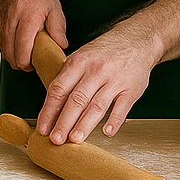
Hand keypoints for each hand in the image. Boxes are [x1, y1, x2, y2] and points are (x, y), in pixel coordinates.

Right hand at [0, 0, 66, 69]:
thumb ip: (58, 28)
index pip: (23, 51)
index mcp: (28, 17)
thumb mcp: (54, 7)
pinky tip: (17, 43)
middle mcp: (10, 21)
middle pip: (12, 56)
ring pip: (5, 53)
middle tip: (34, 59)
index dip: (29, 64)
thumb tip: (61, 46)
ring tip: (26, 50)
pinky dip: (8, 49)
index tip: (37, 63)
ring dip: (15, 57)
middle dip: (23, 63)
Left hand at [36, 21, 157, 143]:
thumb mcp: (82, 56)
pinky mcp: (131, 89)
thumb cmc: (104, 52)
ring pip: (97, 105)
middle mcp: (96, 71)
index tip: (43, 128)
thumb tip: (50, 106)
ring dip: (85, 124)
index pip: (59, 89)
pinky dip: (115, 120)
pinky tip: (107, 132)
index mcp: (79, 62)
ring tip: (74, 139)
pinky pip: (122, 107)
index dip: (49, 110)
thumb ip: (67, 78)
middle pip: (76, 100)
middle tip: (55, 139)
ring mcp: (115, 80)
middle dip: (64, 121)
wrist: (136, 40)